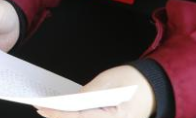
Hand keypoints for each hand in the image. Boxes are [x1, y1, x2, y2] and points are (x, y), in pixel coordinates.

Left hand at [35, 65, 155, 117]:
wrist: (155, 87)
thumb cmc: (134, 81)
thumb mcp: (109, 82)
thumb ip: (90, 93)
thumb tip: (71, 102)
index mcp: (115, 117)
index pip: (80, 117)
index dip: (59, 114)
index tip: (43, 108)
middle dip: (60, 117)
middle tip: (41, 109)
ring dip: (67, 117)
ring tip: (49, 110)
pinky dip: (77, 116)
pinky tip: (65, 111)